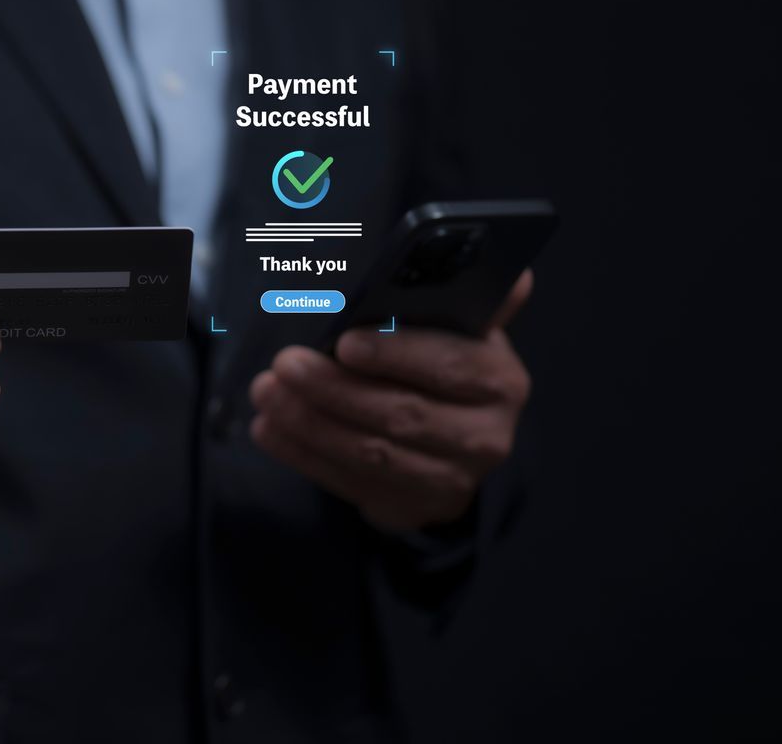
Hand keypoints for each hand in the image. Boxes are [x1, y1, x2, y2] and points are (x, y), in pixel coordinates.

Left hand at [249, 270, 533, 532]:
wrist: (459, 442)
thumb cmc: (449, 366)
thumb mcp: (465, 330)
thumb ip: (474, 298)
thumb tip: (515, 274)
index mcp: (499, 380)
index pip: (449, 365)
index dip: (395, 354)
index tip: (344, 342)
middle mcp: (485, 436)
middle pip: (402, 413)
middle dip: (335, 388)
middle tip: (284, 364)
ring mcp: (450, 480)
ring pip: (371, 452)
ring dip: (309, 422)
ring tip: (266, 393)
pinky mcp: (413, 508)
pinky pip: (350, 482)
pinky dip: (303, 455)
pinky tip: (270, 429)